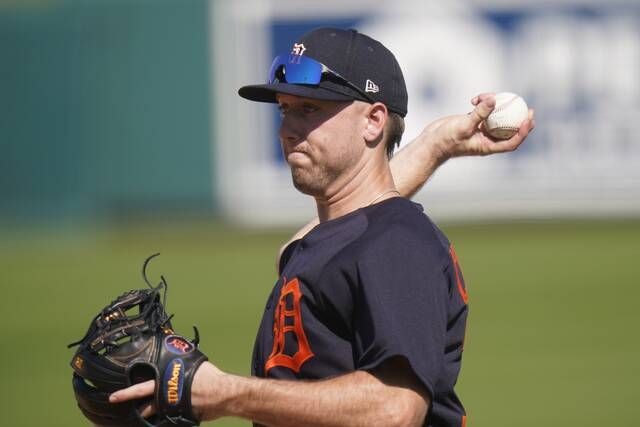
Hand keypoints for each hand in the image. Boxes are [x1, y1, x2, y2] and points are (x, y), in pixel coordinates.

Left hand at [109, 361, 226, 420]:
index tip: (113, 396)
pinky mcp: (182, 417)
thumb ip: (181, 361)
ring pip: (156, 413)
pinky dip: (167, 416)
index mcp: (167, 383)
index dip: (127, 393)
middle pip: (145, 405)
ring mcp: (173, 409)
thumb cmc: (210, 376)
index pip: (142, 388)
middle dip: (130, 402)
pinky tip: (165, 415)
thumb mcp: (194, 363)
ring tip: (141, 412)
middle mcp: (167, 397)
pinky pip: (171, 417)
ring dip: (149, 412)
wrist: (223, 393)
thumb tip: (177, 349)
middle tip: (115, 402)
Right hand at [420, 92, 534, 161]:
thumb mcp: (464, 126)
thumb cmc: (446, 140)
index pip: (511, 142)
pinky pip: (483, 111)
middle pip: (508, 129)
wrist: (430, 142)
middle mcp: (486, 138)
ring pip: (495, 117)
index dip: (523, 133)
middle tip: (528, 107)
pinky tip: (476, 98)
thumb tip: (494, 99)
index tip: (528, 120)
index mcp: (487, 146)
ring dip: (496, 105)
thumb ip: (479, 114)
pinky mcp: (471, 121)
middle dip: (519, 119)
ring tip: (489, 95)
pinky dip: (482, 103)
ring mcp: (479, 130)